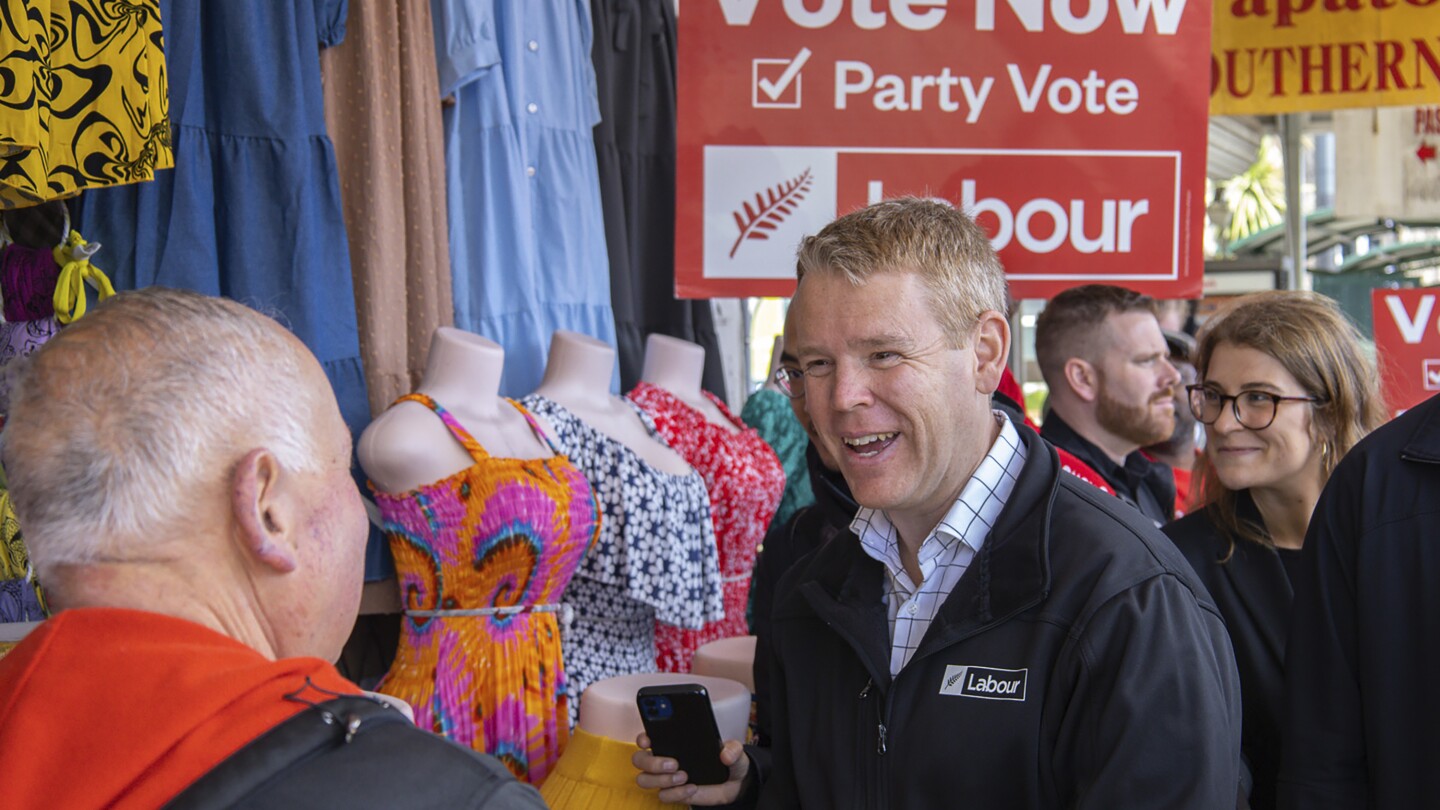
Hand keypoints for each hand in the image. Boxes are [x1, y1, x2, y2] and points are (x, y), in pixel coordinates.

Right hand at [633, 733, 750, 804]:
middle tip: (674, 763)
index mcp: (673, 740)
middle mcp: (664, 758)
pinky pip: (663, 795)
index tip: (648, 740)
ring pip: (644, 779)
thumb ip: (732, 749)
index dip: (643, 737)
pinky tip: (692, 788)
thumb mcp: (734, 751)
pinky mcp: (673, 793)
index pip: (647, 736)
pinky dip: (676, 793)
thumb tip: (724, 754)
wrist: (734, 784)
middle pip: (640, 759)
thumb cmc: (728, 761)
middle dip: (652, 762)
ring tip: (683, 776)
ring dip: (661, 779)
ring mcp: (666, 777)